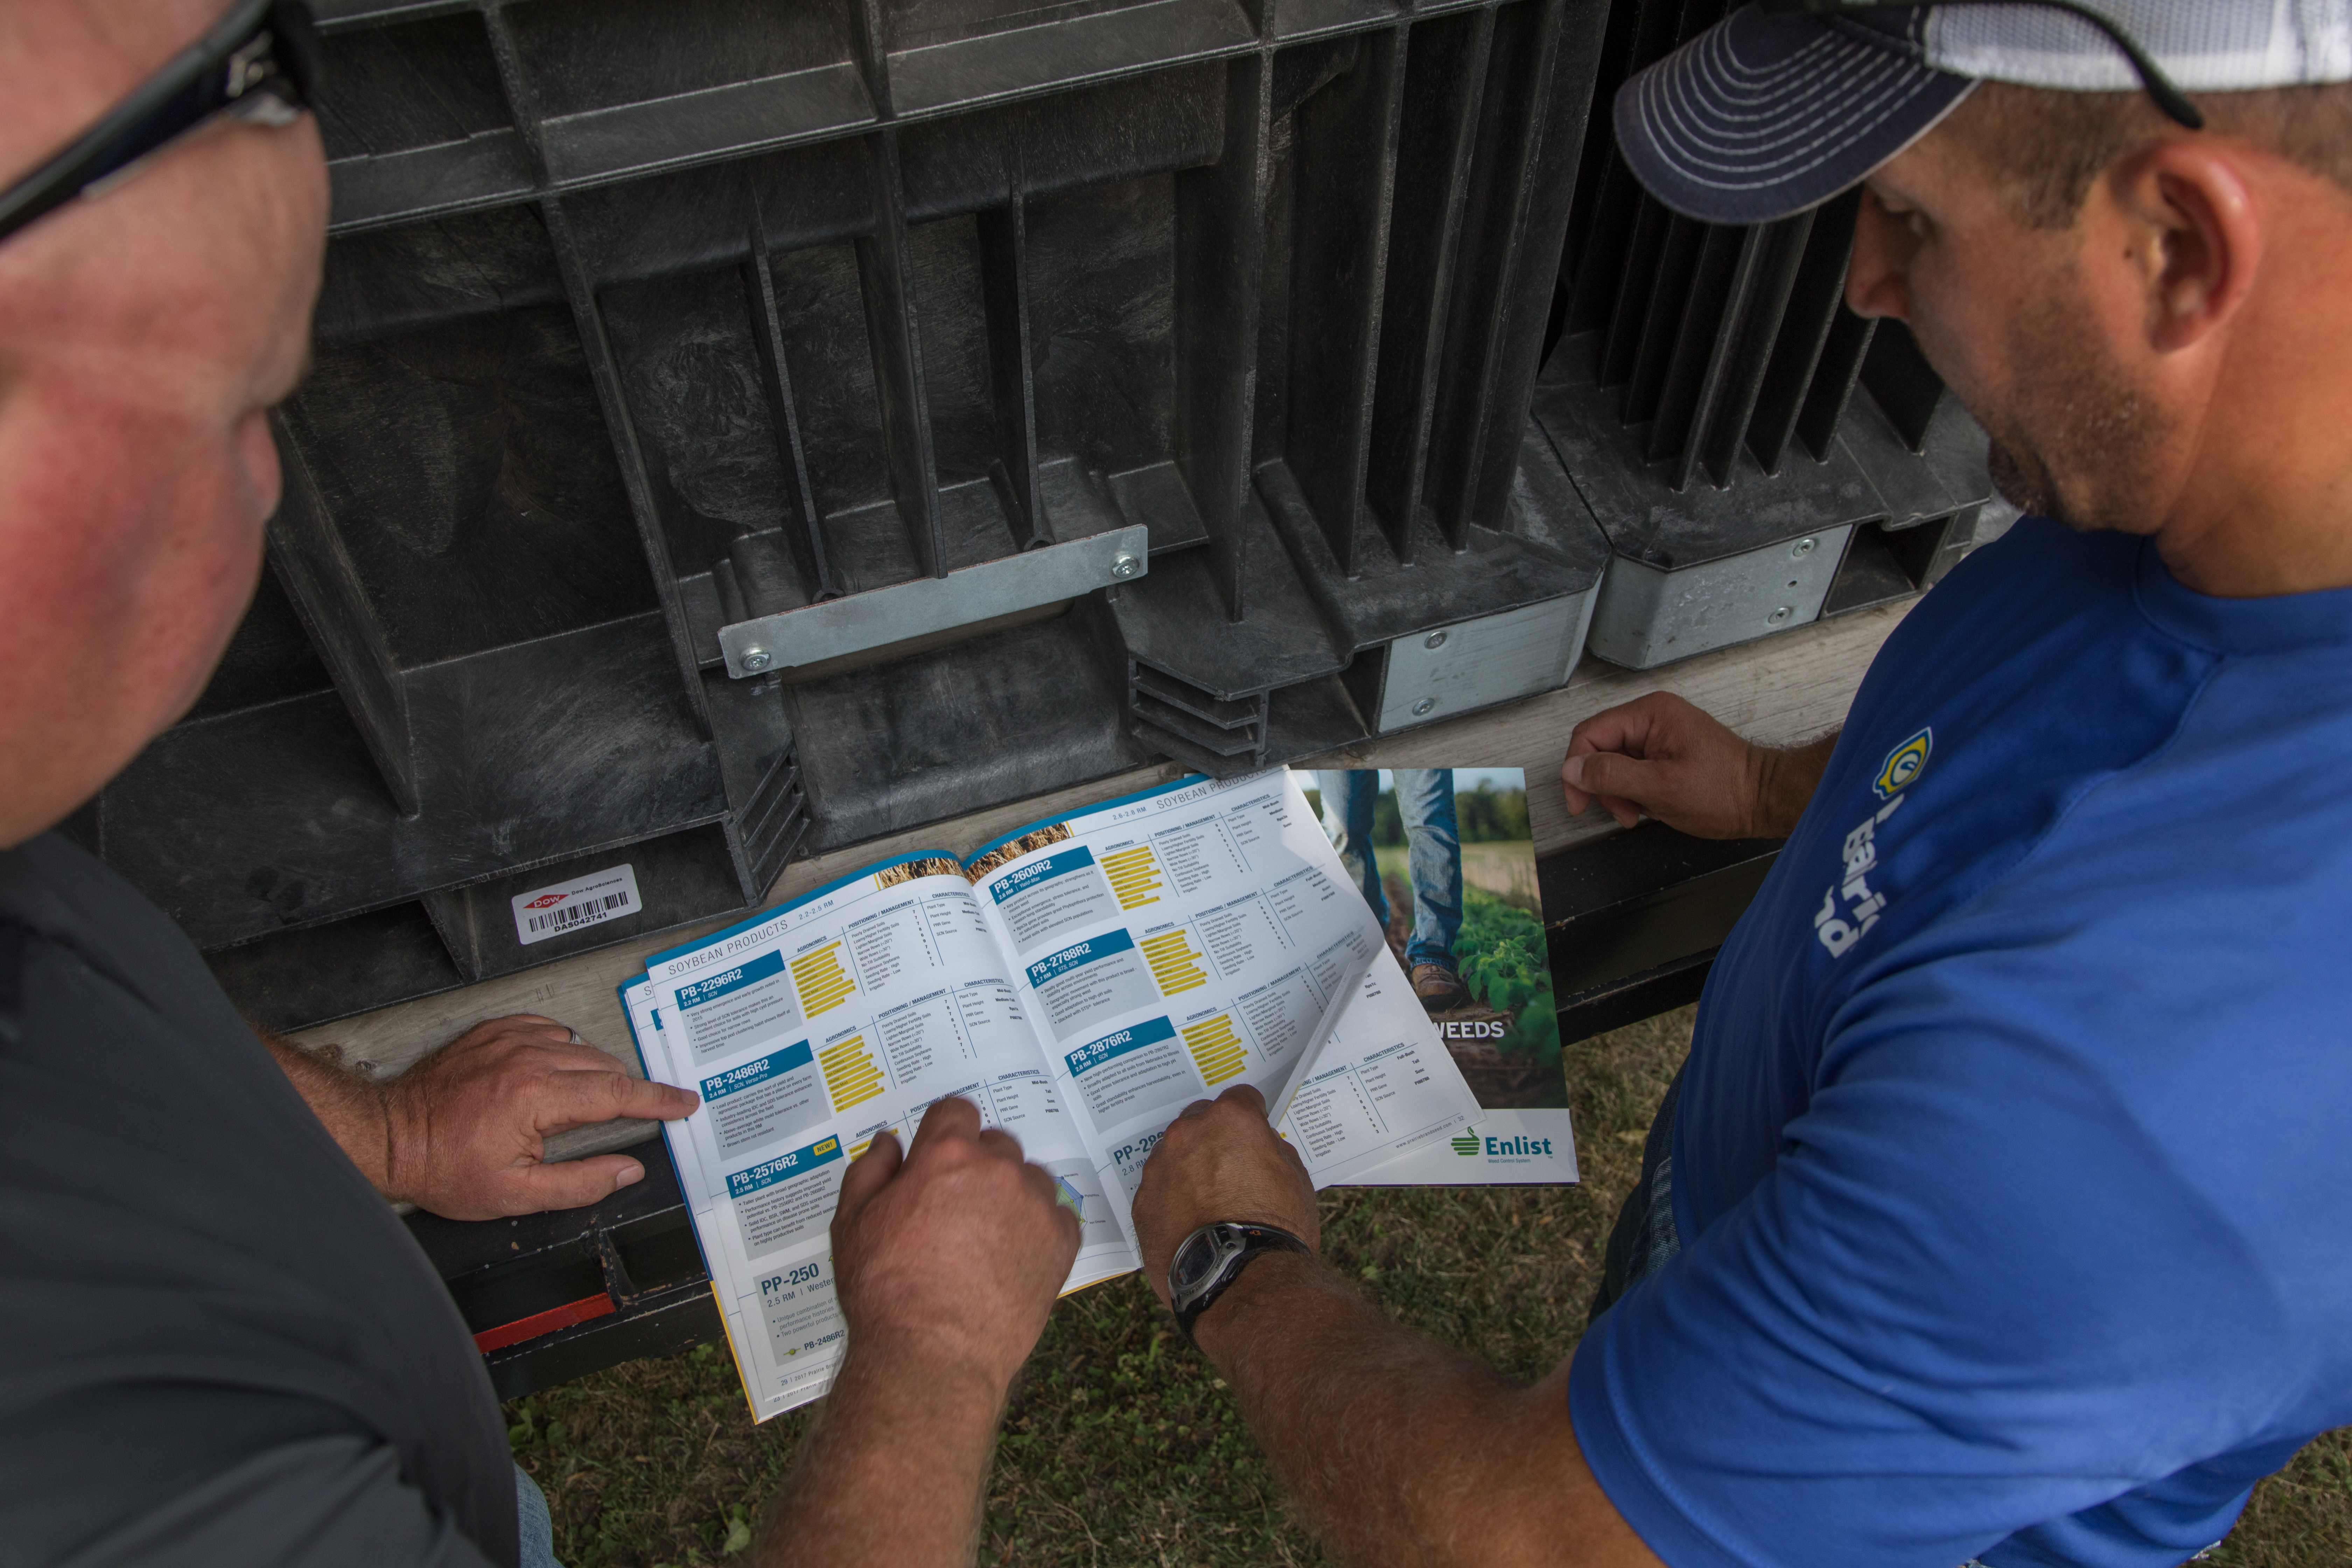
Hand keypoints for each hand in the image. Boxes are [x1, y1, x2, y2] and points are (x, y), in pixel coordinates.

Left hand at [383, 1014, 697, 1220]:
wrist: (391, 1136)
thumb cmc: (443, 1166)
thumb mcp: (515, 1194)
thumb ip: (580, 1183)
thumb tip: (626, 1171)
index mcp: (536, 1097)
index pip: (617, 1093)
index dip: (657, 1100)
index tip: (682, 1103)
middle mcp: (526, 1058)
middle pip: (604, 1066)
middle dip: (624, 1091)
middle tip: (631, 1113)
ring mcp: (509, 1038)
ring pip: (579, 1045)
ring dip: (592, 1070)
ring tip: (581, 1101)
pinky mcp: (494, 1030)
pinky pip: (548, 1027)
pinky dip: (562, 1046)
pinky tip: (554, 1069)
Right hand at [829, 1098, 1080, 1397]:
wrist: (931, 1354)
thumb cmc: (884, 1292)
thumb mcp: (852, 1224)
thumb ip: (870, 1171)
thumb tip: (889, 1142)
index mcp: (946, 1155)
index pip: (956, 1112)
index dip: (943, 1134)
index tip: (937, 1159)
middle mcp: (997, 1169)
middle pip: (995, 1145)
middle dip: (976, 1166)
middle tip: (955, 1209)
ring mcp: (1035, 1205)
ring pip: (1029, 1179)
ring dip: (1011, 1196)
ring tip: (985, 1238)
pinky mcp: (1061, 1243)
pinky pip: (1058, 1218)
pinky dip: (1041, 1230)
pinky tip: (1014, 1257)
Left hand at [1132, 1085, 1319, 1306]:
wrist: (1237, 1280)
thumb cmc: (1274, 1229)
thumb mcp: (1295, 1179)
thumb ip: (1273, 1151)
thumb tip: (1262, 1148)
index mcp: (1230, 1120)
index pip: (1240, 1098)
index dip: (1252, 1115)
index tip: (1255, 1131)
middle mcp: (1187, 1134)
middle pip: (1200, 1120)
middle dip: (1215, 1137)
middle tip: (1232, 1168)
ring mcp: (1160, 1168)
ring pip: (1174, 1154)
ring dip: (1189, 1167)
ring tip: (1209, 1201)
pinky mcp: (1141, 1202)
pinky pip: (1158, 1189)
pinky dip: (1171, 1198)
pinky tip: (1190, 1222)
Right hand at [1561, 692, 1828, 837]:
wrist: (1763, 800)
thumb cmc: (1725, 791)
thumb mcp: (1661, 787)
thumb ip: (1612, 775)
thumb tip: (1572, 769)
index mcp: (1650, 713)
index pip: (1590, 733)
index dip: (1578, 769)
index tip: (1579, 801)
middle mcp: (1652, 717)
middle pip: (1599, 748)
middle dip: (1604, 786)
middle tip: (1622, 812)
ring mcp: (1659, 734)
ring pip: (1614, 763)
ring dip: (1619, 793)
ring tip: (1640, 812)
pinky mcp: (1665, 752)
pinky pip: (1632, 770)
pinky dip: (1634, 792)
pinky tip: (1650, 806)